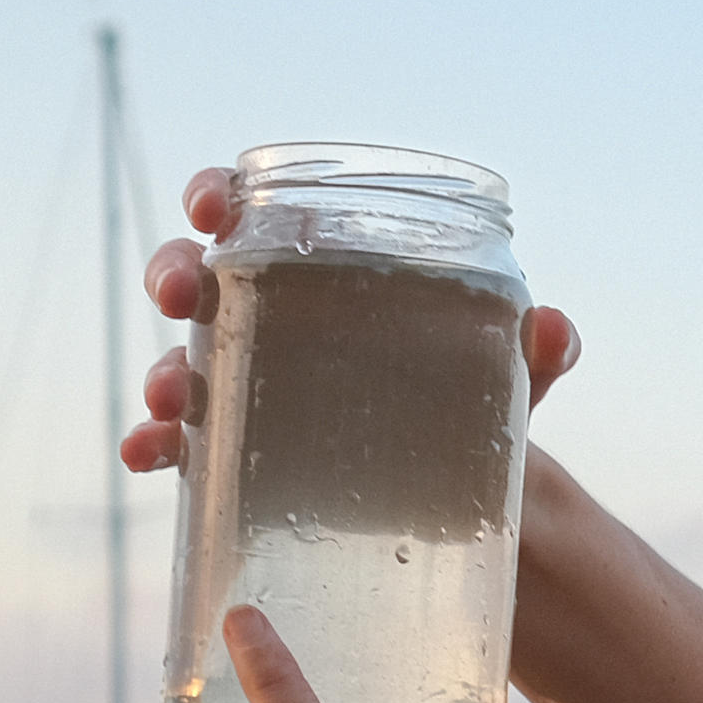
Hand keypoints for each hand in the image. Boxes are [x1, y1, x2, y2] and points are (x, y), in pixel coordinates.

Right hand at [122, 164, 584, 477]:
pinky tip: (148, 456)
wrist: (473, 509)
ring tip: (173, 396)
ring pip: (180, 363)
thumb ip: (536, 351)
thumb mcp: (512, 378)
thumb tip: (554, 328)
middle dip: (172, 274)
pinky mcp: (241, 462)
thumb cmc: (477, 406)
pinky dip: (156, 446)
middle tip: (181, 295)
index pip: (253, 212)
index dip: (217, 193)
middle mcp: (270, 326)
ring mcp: (249, 393)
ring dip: (162, 372)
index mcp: (321, 276)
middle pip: (195, 278)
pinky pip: (185, 448)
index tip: (211, 205)